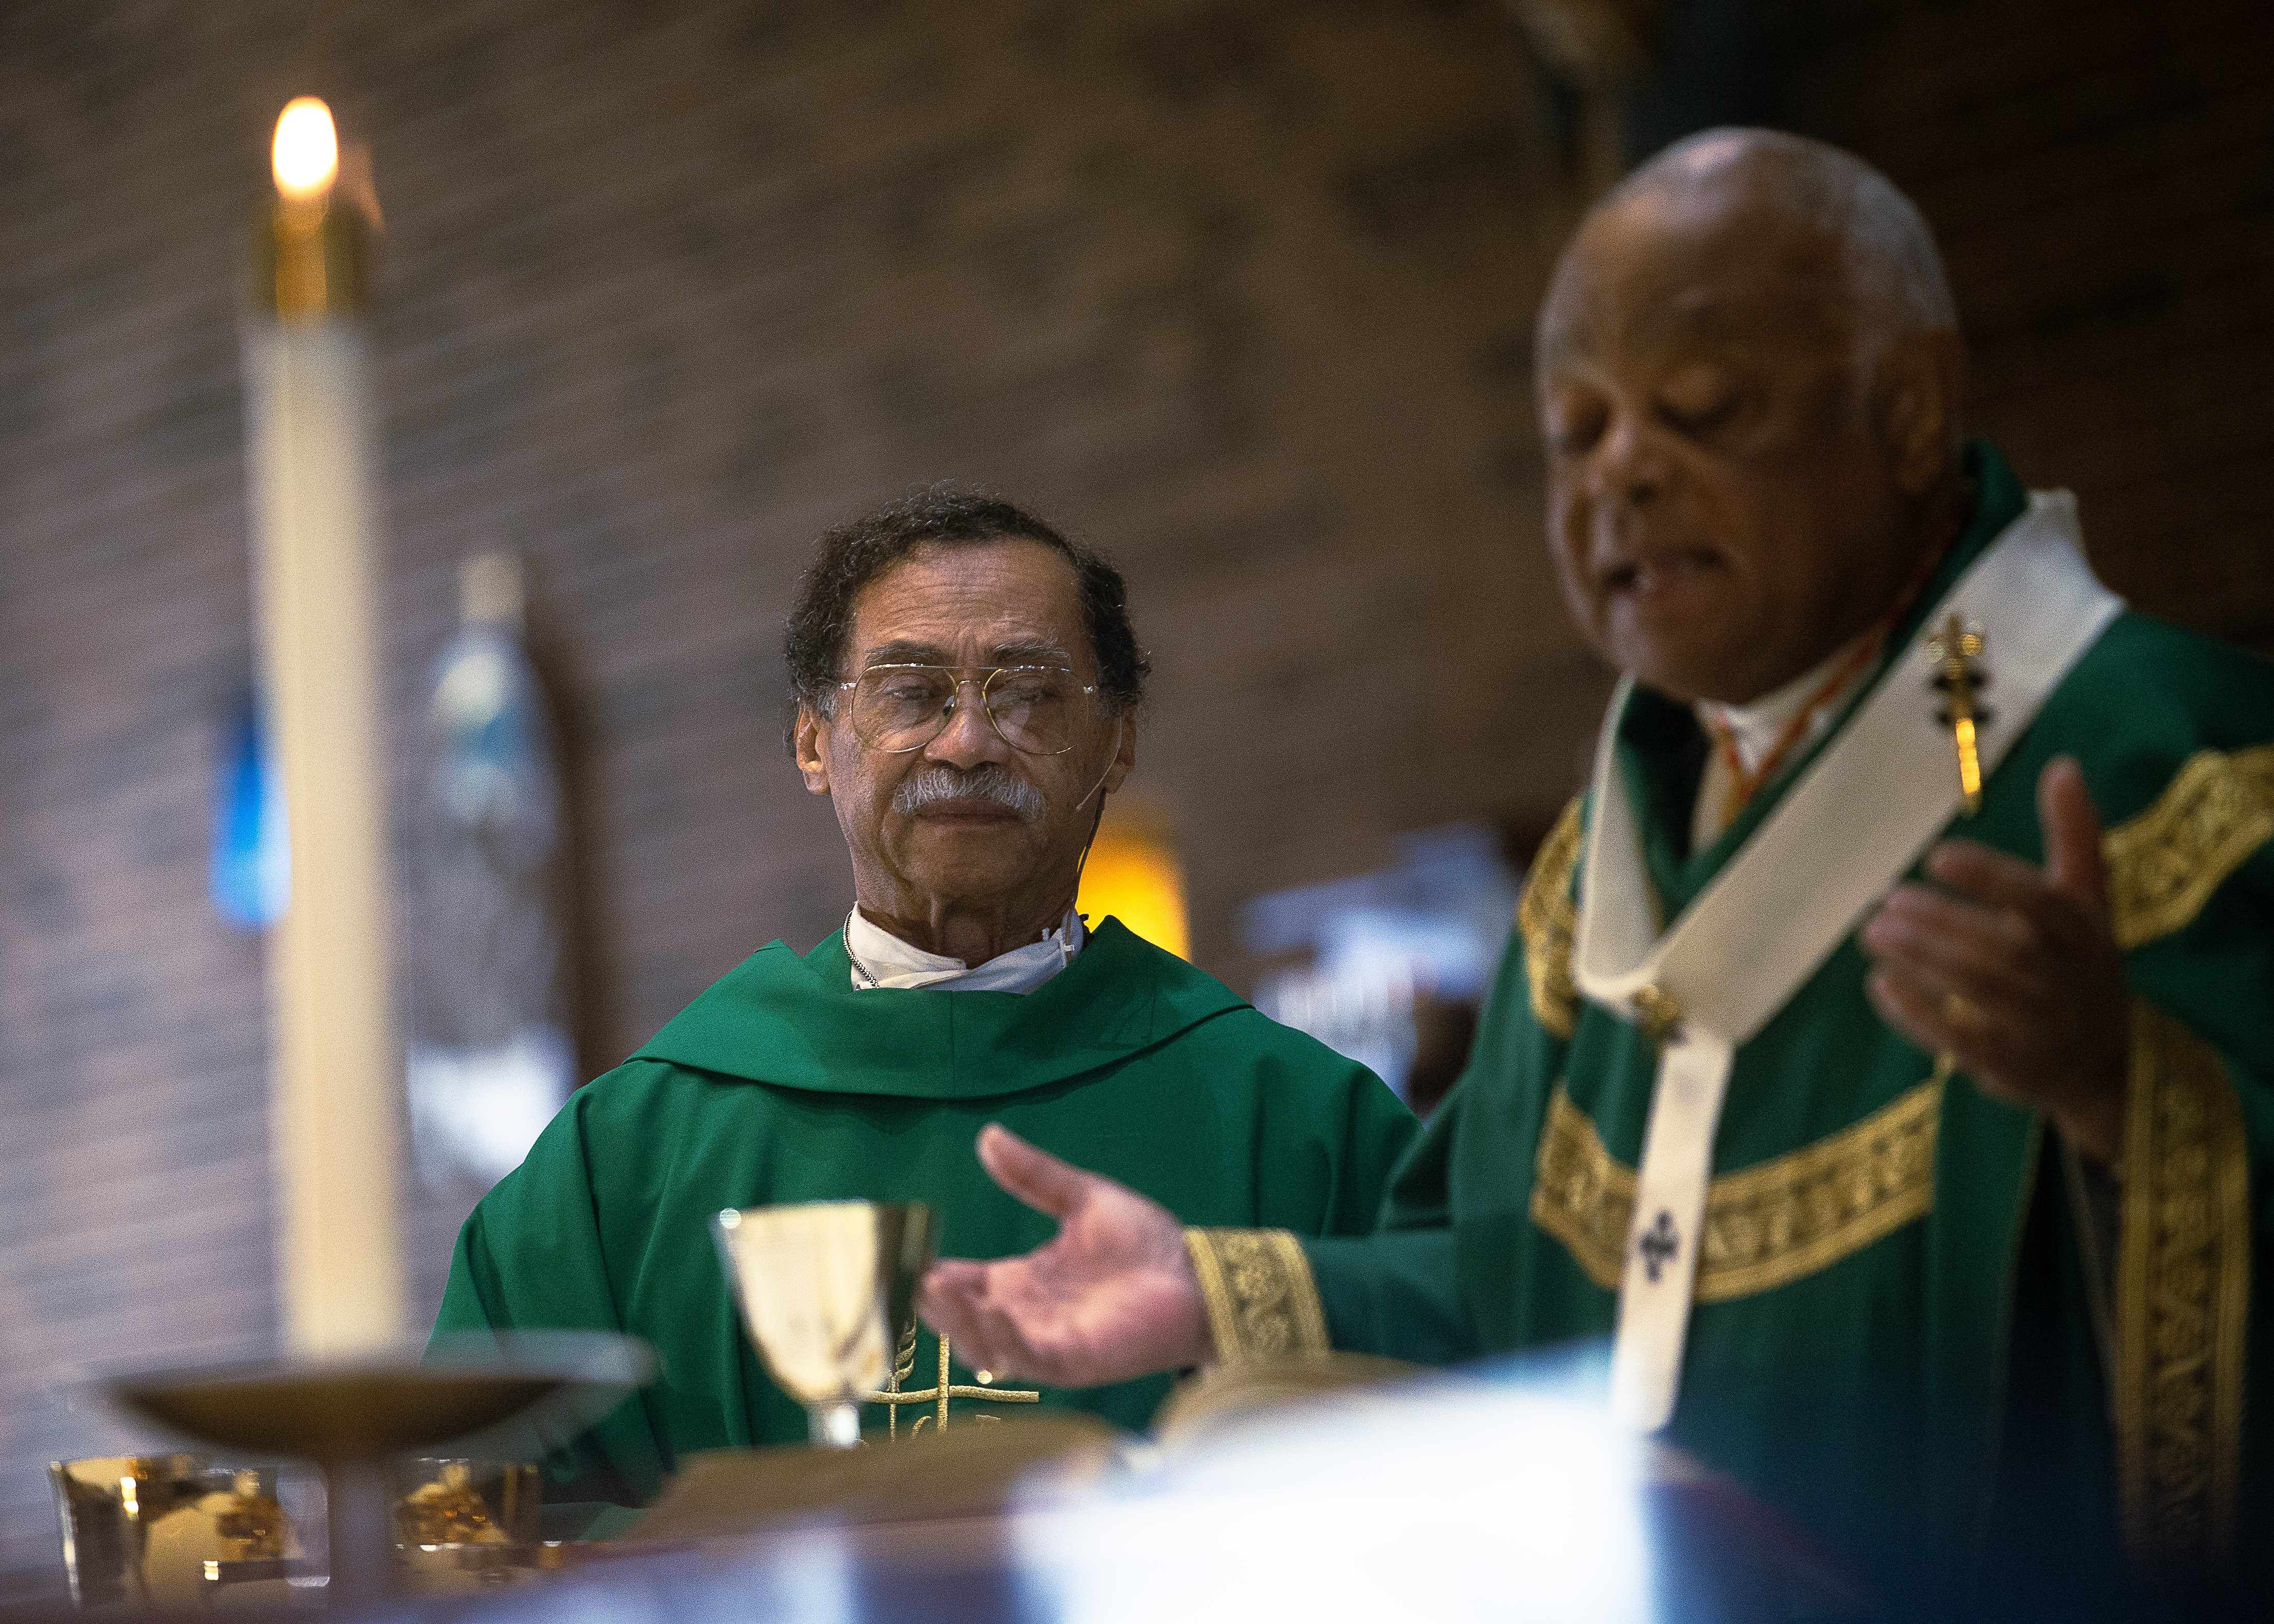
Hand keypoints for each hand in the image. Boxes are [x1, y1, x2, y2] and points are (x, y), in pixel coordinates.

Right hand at [917, 1124, 1210, 1386]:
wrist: (1197, 1274)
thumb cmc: (1145, 1242)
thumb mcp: (1082, 1198)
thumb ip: (1034, 1175)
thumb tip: (988, 1135)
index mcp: (1020, 1281)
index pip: (960, 1281)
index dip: (926, 1270)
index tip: (894, 1249)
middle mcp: (1024, 1316)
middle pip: (960, 1317)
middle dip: (928, 1300)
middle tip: (900, 1272)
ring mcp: (1045, 1342)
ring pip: (981, 1342)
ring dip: (954, 1319)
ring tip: (929, 1285)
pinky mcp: (1073, 1360)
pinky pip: (1025, 1356)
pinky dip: (1000, 1337)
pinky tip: (986, 1307)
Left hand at [1859, 756, 2128, 1163]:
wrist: (2104, 1059)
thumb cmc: (2081, 960)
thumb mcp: (2087, 899)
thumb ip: (2074, 835)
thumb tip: (2063, 764)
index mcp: (2083, 932)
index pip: (2041, 902)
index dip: (1990, 878)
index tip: (1937, 856)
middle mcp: (2067, 979)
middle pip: (2002, 948)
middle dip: (1940, 920)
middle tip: (1887, 898)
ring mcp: (2040, 1026)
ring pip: (1977, 989)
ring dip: (1920, 957)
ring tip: (1871, 930)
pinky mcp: (2011, 1065)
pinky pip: (1959, 1040)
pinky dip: (1917, 1011)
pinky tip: (1879, 982)